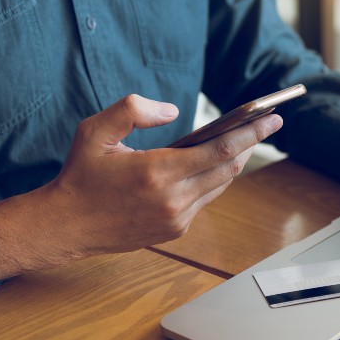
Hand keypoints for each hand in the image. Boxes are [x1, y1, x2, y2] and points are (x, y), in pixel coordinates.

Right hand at [0, 94, 282, 280]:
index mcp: (158, 172)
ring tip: (242, 140)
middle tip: (265, 124)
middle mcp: (173, 199)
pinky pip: (204, 200)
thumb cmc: (81, 174)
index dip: (251, 133)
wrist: (65, 226)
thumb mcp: (96, 130)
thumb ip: (133, 109)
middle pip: (228, 169)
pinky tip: (213, 164)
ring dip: (232, 163)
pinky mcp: (175, 230)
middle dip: (249, 144)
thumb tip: (172, 111)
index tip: (274, 119)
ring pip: (219, 185)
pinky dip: (212, 180)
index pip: (221, 151)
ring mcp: (176, 218)